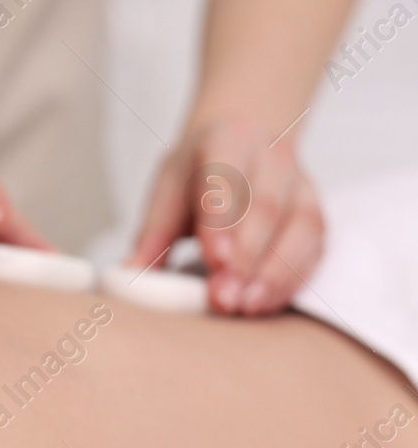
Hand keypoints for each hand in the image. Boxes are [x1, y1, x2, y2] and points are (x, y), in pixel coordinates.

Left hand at [129, 118, 324, 314]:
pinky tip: (266, 303)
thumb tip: (130, 276)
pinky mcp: (316, 210)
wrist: (245, 141)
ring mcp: (301, 182)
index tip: (215, 260)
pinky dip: (291, 279)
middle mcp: (270, 156)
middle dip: (246, 258)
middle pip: (265, 208)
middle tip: (223, 298)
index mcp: (226, 140)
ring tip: (245, 307)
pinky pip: (314, 246)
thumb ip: (152, 233)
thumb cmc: (199, 172)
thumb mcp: (169, 189)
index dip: (222, 221)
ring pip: (298, 227)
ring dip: (272, 274)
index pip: (225, 179)